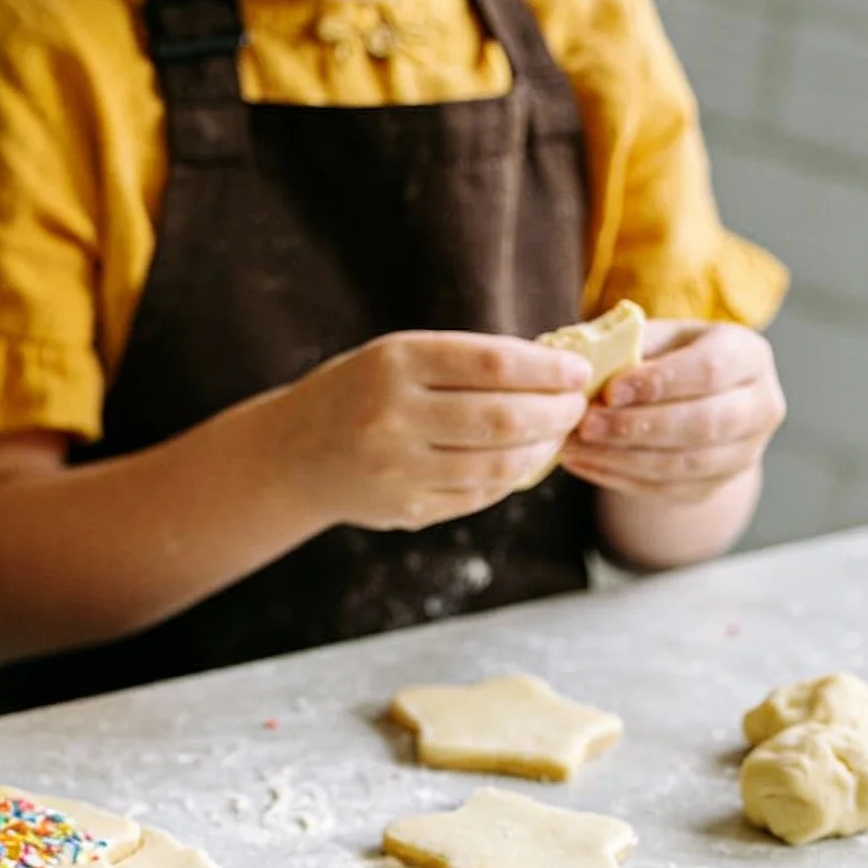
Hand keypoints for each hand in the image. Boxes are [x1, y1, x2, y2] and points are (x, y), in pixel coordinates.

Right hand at [258, 332, 592, 530]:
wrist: (289, 457)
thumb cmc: (357, 394)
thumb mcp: (395, 358)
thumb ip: (464, 362)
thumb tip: (554, 370)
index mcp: (393, 365)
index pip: (496, 363)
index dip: (549, 369)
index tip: (578, 371)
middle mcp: (392, 417)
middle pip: (506, 417)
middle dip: (558, 412)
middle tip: (577, 407)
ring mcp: (397, 469)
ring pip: (500, 464)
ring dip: (543, 449)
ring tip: (557, 435)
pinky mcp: (405, 508)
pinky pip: (480, 495)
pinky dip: (512, 478)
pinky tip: (521, 461)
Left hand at [560, 320, 783, 502]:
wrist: (692, 402)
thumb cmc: (668, 358)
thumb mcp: (656, 339)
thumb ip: (629, 344)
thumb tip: (584, 362)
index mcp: (748, 355)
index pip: (711, 370)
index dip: (659, 383)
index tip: (611, 390)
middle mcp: (760, 405)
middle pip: (705, 424)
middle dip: (639, 427)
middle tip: (587, 424)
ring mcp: (744, 451)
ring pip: (684, 464)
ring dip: (623, 458)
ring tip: (575, 446)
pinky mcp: (716, 485)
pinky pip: (666, 489)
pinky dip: (618, 477)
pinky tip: (582, 462)